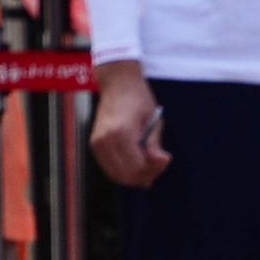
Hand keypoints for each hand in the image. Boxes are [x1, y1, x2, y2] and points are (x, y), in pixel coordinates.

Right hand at [90, 61, 171, 188]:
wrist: (117, 83)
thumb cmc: (138, 98)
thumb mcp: (153, 120)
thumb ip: (154, 145)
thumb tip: (162, 162)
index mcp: (120, 133)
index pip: (137, 167)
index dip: (153, 169)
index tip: (165, 160)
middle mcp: (105, 140)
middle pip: (126, 175)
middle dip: (145, 175)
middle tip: (158, 165)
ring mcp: (97, 143)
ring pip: (117, 175)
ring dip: (134, 176)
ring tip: (148, 164)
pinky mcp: (94, 144)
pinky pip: (110, 168)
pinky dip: (124, 171)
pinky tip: (136, 162)